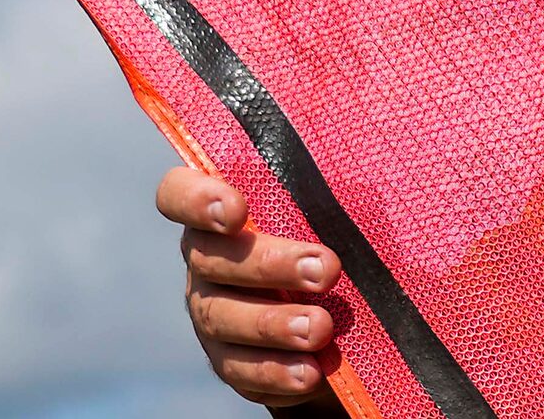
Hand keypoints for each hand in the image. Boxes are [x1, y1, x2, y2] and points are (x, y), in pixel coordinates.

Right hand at [157, 165, 344, 409]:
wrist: (329, 316)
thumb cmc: (325, 239)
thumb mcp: (328, 208)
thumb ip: (331, 189)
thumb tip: (365, 171)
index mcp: (217, 212)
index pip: (178, 194)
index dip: (196, 200)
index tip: (237, 210)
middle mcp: (204, 261)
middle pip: (212, 259)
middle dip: (269, 265)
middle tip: (326, 270)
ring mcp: (212, 313)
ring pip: (223, 318)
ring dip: (273, 325)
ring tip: (321, 328)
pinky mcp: (229, 362)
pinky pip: (241, 370)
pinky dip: (276, 372)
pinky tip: (310, 371)